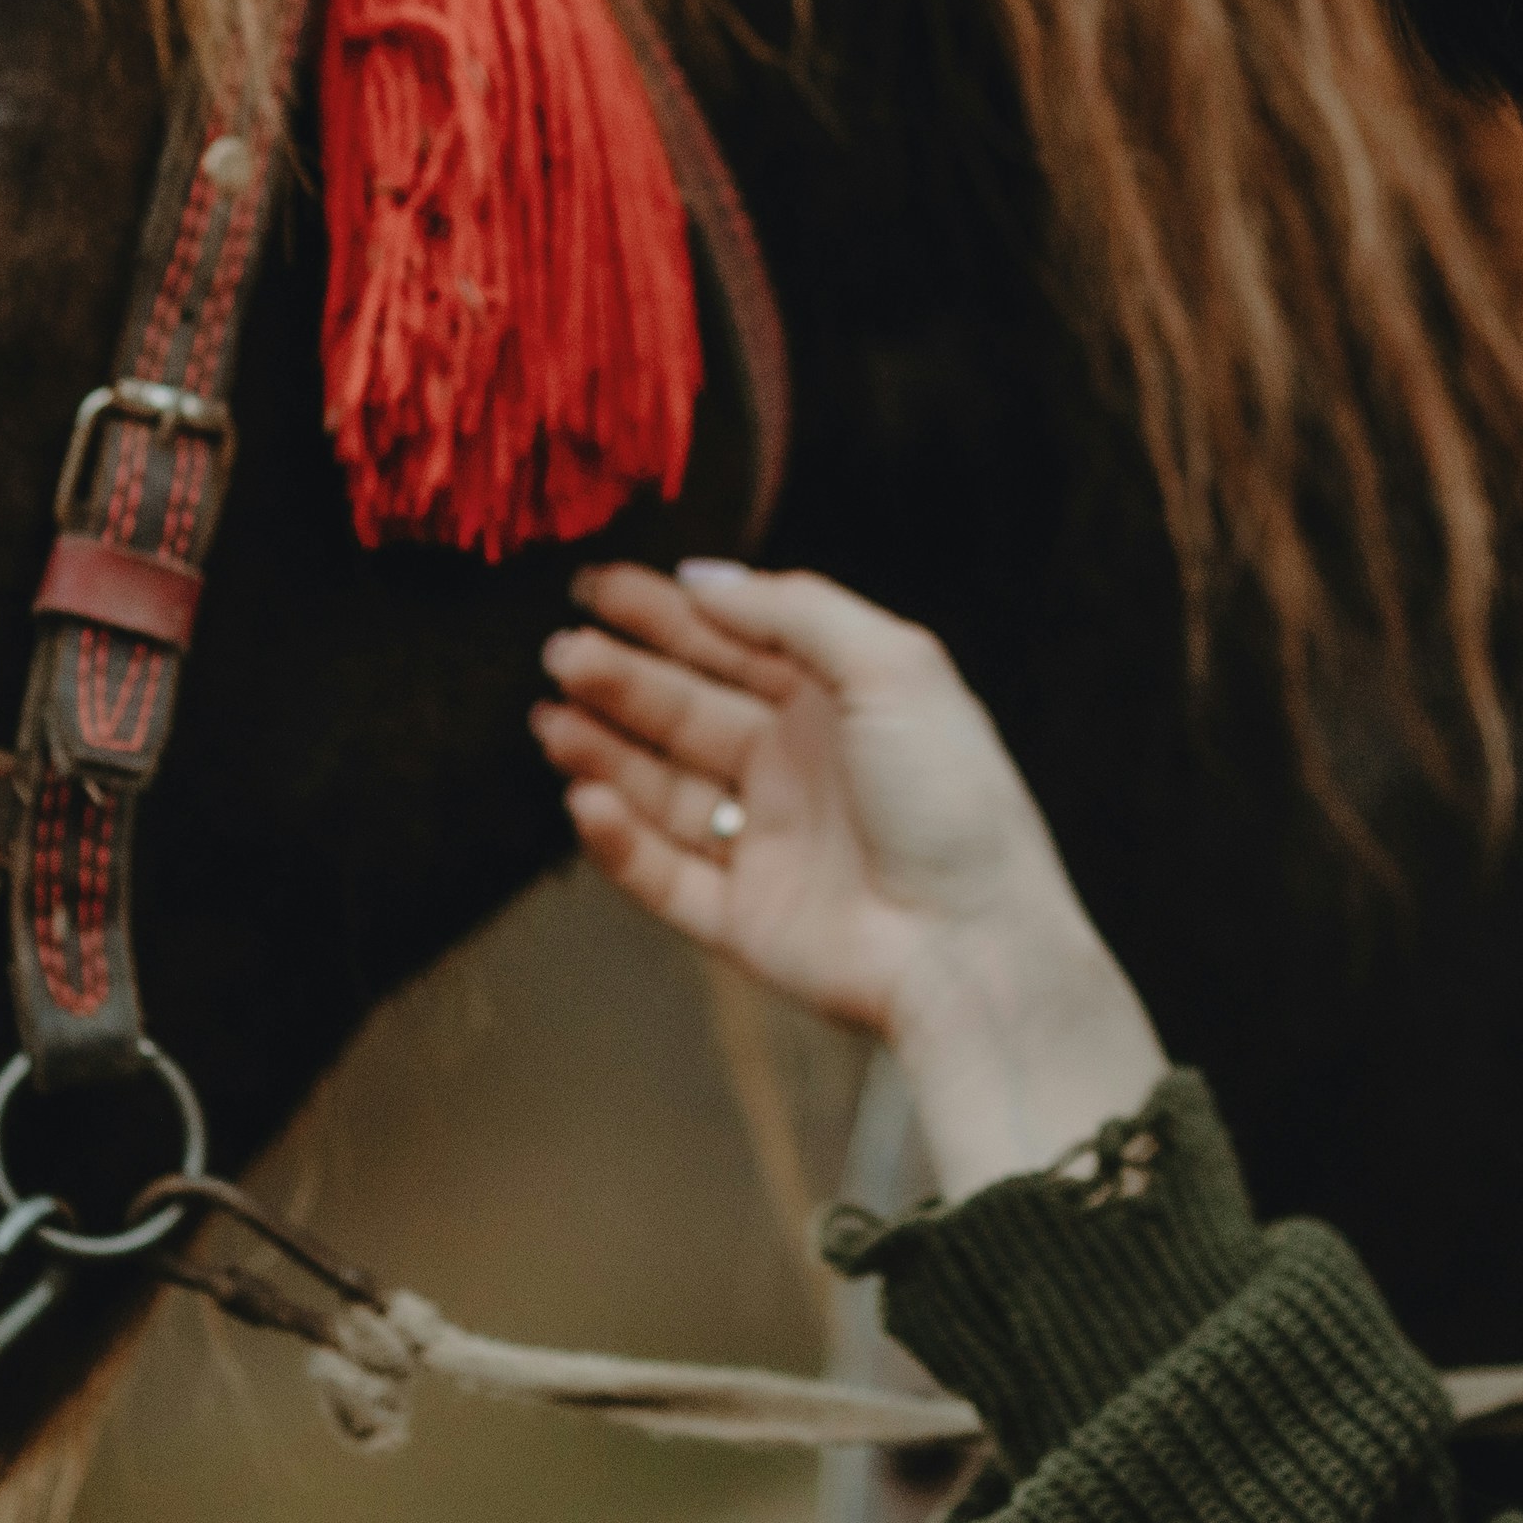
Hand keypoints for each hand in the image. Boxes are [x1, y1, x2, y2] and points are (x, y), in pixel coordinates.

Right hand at [534, 562, 1167, 1198]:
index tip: (594, 586)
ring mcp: (767, 844)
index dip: (663, 615)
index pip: (733, 645)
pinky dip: (619, 841)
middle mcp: (797, 768)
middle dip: (620, 679)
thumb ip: (796, 612)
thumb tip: (702, 577)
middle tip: (559, 652)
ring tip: (549, 720)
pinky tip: (585, 799)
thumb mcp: (893, 667)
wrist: (973, 944)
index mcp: (837, 704)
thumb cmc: (951, 799)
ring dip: (604, 752)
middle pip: (686, 712)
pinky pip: (663, 876)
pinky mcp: (743, 918)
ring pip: (663, 791)